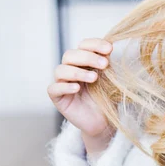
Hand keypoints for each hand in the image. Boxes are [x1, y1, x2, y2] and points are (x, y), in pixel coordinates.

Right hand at [47, 38, 114, 154]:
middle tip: (104, 64)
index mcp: (84, 61)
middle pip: (70, 54)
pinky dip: (65, 86)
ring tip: (94, 78)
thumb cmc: (107, 97)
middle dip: (88, 57)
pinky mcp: (58, 98)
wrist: (104, 120)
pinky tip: (77, 88)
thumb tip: (110, 47)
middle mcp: (71, 69)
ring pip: (60, 70)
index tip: (110, 49)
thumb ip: (107, 63)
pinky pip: (54, 88)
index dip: (95, 44)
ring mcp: (62, 83)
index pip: (83, 45)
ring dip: (78, 71)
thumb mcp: (110, 77)